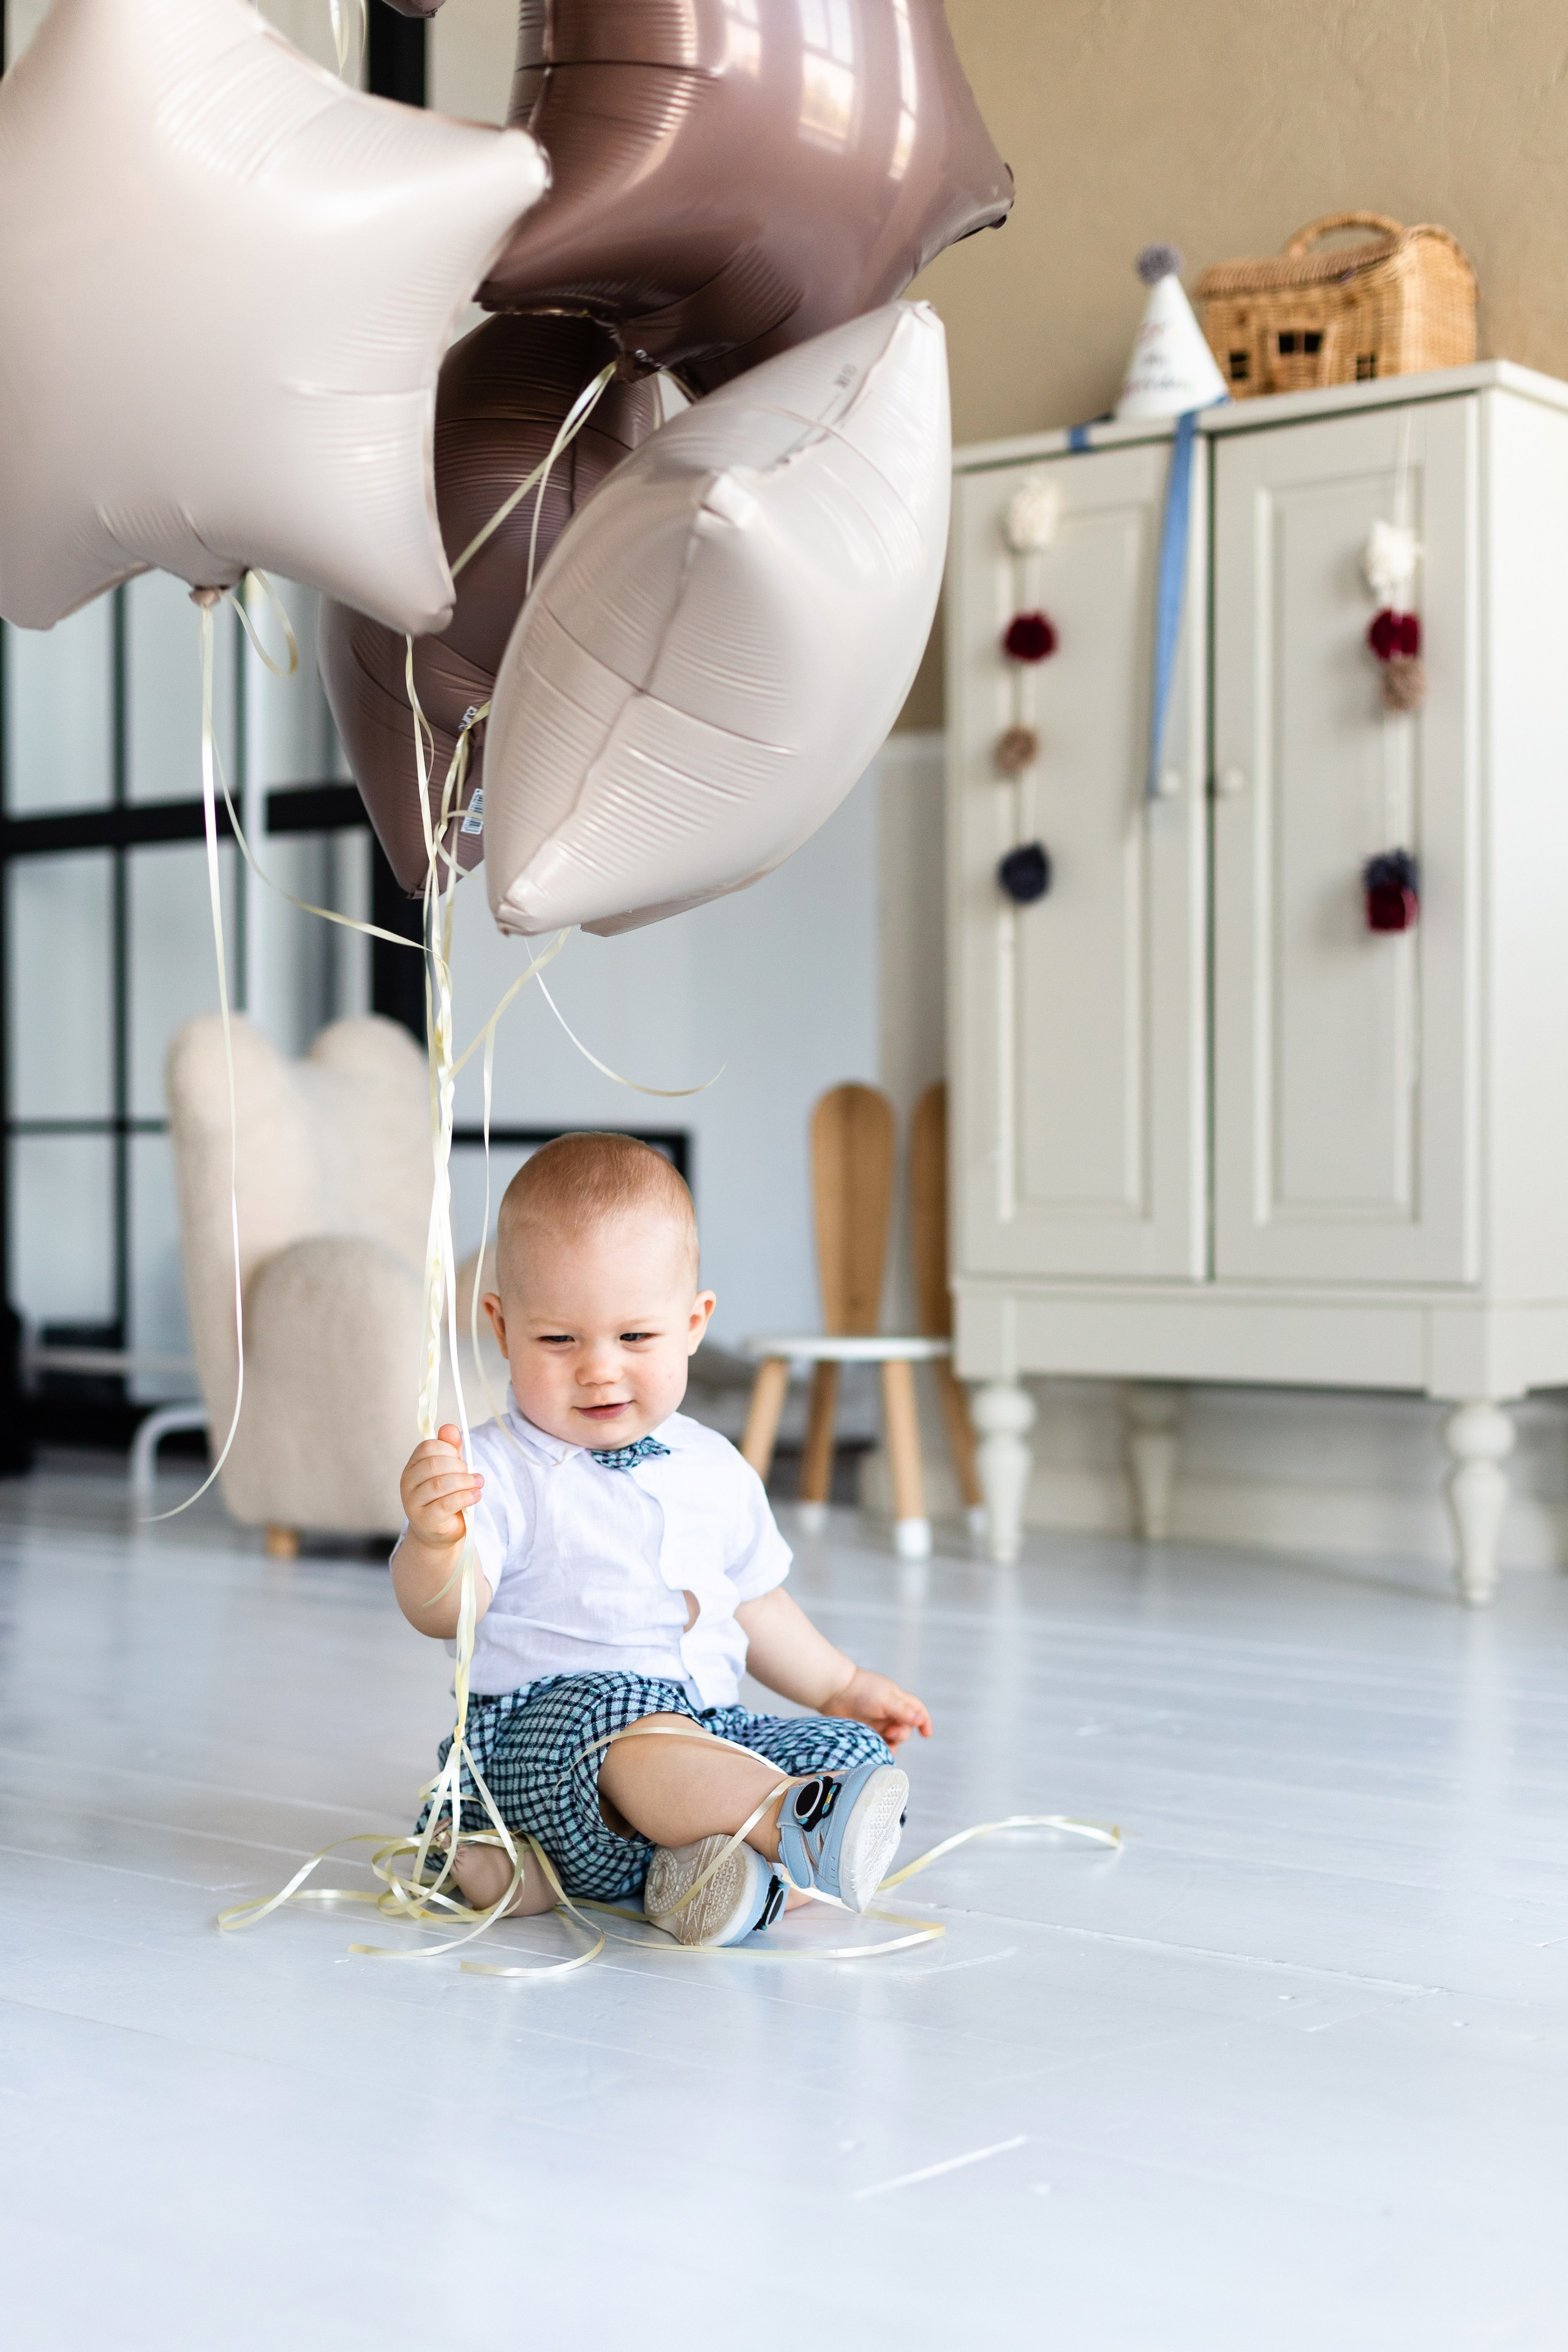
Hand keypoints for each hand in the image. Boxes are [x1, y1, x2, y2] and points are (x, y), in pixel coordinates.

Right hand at [400, 1424, 481, 1549]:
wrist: (439, 1532)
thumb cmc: (445, 1497)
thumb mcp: (450, 1470)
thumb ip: (451, 1449)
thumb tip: (450, 1428)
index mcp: (412, 1466)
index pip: (428, 1447)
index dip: (450, 1449)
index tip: (461, 1459)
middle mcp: (407, 1483)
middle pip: (434, 1465)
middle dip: (459, 1467)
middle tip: (472, 1475)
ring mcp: (413, 1503)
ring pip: (440, 1484)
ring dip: (465, 1481)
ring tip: (478, 1484)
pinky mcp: (425, 1520)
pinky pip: (446, 1504)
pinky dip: (465, 1497)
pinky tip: (475, 1495)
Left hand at [822, 1667, 930, 1747]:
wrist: (834, 1692)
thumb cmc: (861, 1691)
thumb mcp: (886, 1700)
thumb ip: (903, 1711)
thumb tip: (920, 1720)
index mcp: (897, 1700)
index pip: (917, 1710)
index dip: (924, 1721)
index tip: (926, 1735)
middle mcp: (889, 1712)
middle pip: (905, 1728)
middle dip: (901, 1734)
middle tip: (889, 1733)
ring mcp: (877, 1722)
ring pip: (891, 1739)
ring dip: (892, 1744)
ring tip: (885, 1748)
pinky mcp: (865, 1731)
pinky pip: (877, 1744)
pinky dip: (880, 1749)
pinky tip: (877, 1753)